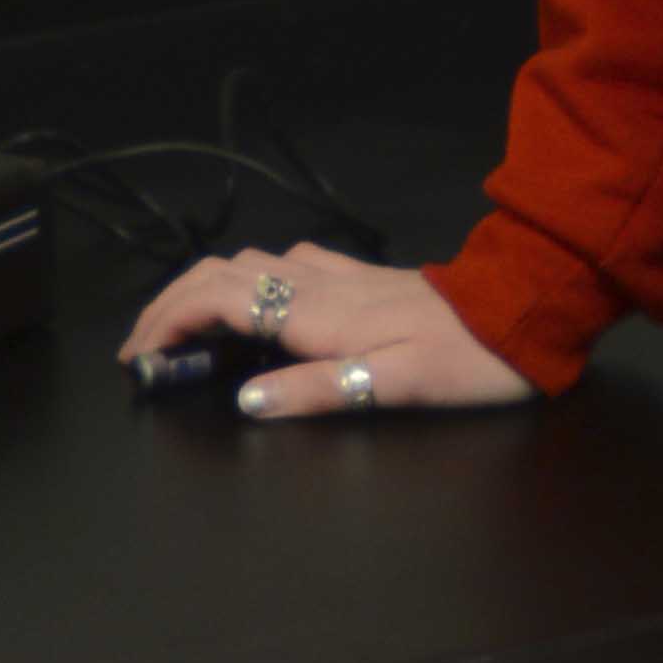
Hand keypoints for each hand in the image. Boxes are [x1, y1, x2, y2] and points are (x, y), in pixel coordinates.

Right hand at [117, 239, 534, 421]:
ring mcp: (340, 273)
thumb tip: (246, 400)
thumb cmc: (467, 361)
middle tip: (143, 347)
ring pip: (249, 262)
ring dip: (203, 289)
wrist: (524, 314)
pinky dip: (247, 278)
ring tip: (184, 328)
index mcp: (318, 313)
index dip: (167, 324)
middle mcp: (320, 283)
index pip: (218, 302)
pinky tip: (255, 298)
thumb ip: (316, 391)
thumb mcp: (394, 388)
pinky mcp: (362, 274)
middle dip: (169, 304)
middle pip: (220, 273)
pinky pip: (286, 262)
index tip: (138, 359)